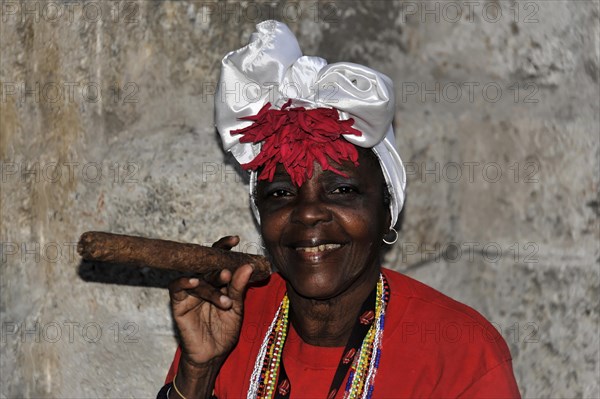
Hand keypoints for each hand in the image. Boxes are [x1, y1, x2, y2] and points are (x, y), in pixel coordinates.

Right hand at [168, 235, 253, 367]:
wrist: (212, 354)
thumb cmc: (225, 331)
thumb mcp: (237, 308)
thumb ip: (239, 287)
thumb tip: (247, 266)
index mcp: (218, 281)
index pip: (219, 259)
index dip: (224, 246)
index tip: (235, 240)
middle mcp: (203, 282)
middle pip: (206, 264)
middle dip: (217, 263)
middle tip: (228, 268)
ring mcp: (190, 292)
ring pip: (197, 276)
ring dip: (211, 282)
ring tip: (226, 293)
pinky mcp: (178, 303)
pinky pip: (177, 286)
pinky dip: (185, 281)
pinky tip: (195, 281)